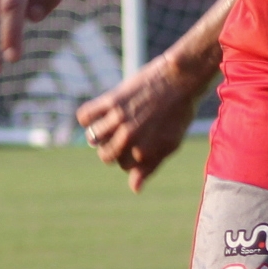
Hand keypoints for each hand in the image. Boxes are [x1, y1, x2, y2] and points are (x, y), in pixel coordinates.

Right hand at [78, 54, 199, 190]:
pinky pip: (85, 116)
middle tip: (122, 134)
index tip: (138, 143)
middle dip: (112, 149)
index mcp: (145, 153)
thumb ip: (151, 167)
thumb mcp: (170, 144)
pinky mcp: (112, 101)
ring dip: (99, 134)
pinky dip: (87, 117)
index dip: (130, 156)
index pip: (124, 166)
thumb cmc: (179, 113)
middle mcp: (130, 139)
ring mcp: (119, 120)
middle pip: (106, 156)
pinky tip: (98, 113)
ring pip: (93, 138)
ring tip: (109, 124)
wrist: (182, 79)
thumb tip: (134, 188)